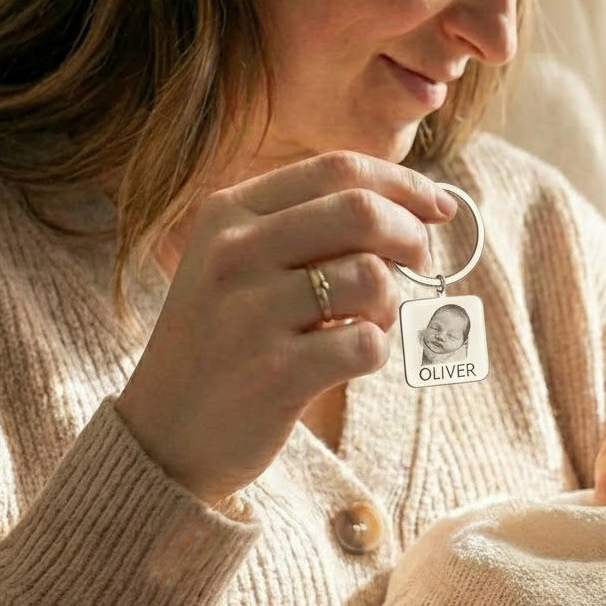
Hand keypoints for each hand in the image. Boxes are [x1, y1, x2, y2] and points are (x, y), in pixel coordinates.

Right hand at [115, 151, 455, 506]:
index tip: (440, 208)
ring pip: (372, 279)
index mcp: (229, 214)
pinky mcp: (274, 373)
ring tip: (366, 323)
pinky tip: (349, 360)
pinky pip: (367, 344)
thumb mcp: (239, 268)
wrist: (164, 435)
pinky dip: (377, 352)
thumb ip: (308, 232)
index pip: (336, 170)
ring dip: (391, 304)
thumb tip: (409, 213)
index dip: (404, 185)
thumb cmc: (222, 344)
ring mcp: (251, 313)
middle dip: (411, 236)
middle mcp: (235, 253)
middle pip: (361, 211)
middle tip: (420, 265)